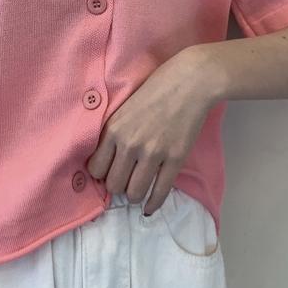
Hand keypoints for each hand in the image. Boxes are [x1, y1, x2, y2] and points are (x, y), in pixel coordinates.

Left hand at [86, 46, 222, 214]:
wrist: (191, 80)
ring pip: (134, 193)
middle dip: (118, 185)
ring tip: (138, 188)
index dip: (101, 173)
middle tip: (125, 179)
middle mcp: (130, 144)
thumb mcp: (125, 106)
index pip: (96, 169)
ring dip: (134, 195)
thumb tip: (105, 158)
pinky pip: (160, 192)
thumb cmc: (156, 87)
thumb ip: (114, 131)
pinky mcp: (175, 159)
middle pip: (113, 185)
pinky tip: (150, 207)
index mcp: (115, 128)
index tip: (108, 170)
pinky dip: (153, 204)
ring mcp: (153, 153)